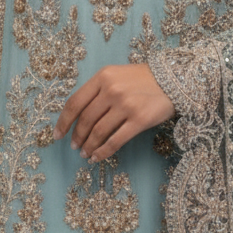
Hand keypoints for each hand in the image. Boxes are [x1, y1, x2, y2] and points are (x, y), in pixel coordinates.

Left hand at [53, 63, 175, 163]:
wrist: (174, 79)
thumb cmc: (142, 79)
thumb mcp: (116, 75)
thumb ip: (98, 90)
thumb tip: (78, 114)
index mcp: (103, 77)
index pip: (75, 102)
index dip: (64, 121)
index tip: (58, 134)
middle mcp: (112, 90)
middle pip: (86, 120)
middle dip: (77, 137)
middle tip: (75, 147)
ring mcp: (126, 105)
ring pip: (99, 132)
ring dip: (89, 146)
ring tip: (85, 154)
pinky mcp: (140, 120)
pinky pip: (115, 140)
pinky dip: (103, 152)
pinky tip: (98, 157)